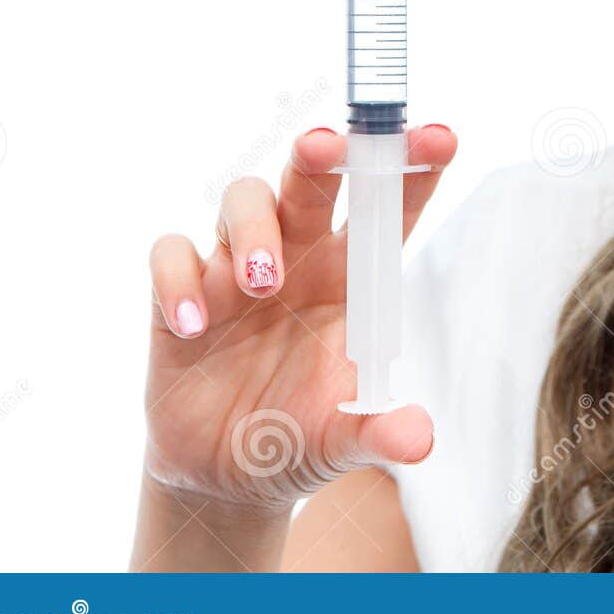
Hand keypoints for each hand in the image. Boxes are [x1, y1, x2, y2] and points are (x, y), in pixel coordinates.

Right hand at [141, 124, 457, 515]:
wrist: (229, 476)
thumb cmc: (301, 433)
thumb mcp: (344, 440)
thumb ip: (379, 432)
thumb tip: (419, 440)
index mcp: (352, 276)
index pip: (389, 208)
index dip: (413, 168)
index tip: (442, 137)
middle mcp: (299, 256)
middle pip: (311, 180)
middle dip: (320, 154)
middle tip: (322, 146)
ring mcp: (236, 267)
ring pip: (244, 199)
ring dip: (253, 228)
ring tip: (262, 282)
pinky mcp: (180, 292)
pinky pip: (172, 254)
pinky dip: (178, 278)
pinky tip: (193, 323)